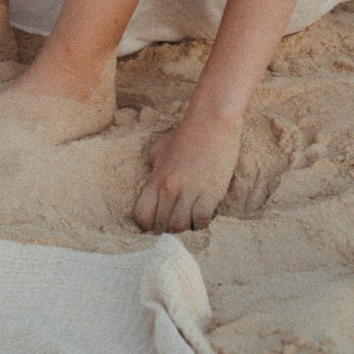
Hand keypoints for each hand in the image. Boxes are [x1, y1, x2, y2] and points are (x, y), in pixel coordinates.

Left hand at [132, 107, 242, 232]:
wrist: (211, 123)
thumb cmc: (185, 134)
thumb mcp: (160, 149)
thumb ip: (154, 167)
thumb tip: (154, 181)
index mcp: (155, 179)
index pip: (142, 215)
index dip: (146, 225)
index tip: (154, 225)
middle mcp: (170, 188)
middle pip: (162, 225)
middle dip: (165, 231)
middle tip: (173, 229)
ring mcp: (190, 191)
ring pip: (181, 226)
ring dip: (184, 230)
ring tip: (188, 224)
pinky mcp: (211, 192)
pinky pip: (203, 220)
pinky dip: (201, 224)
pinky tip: (202, 217)